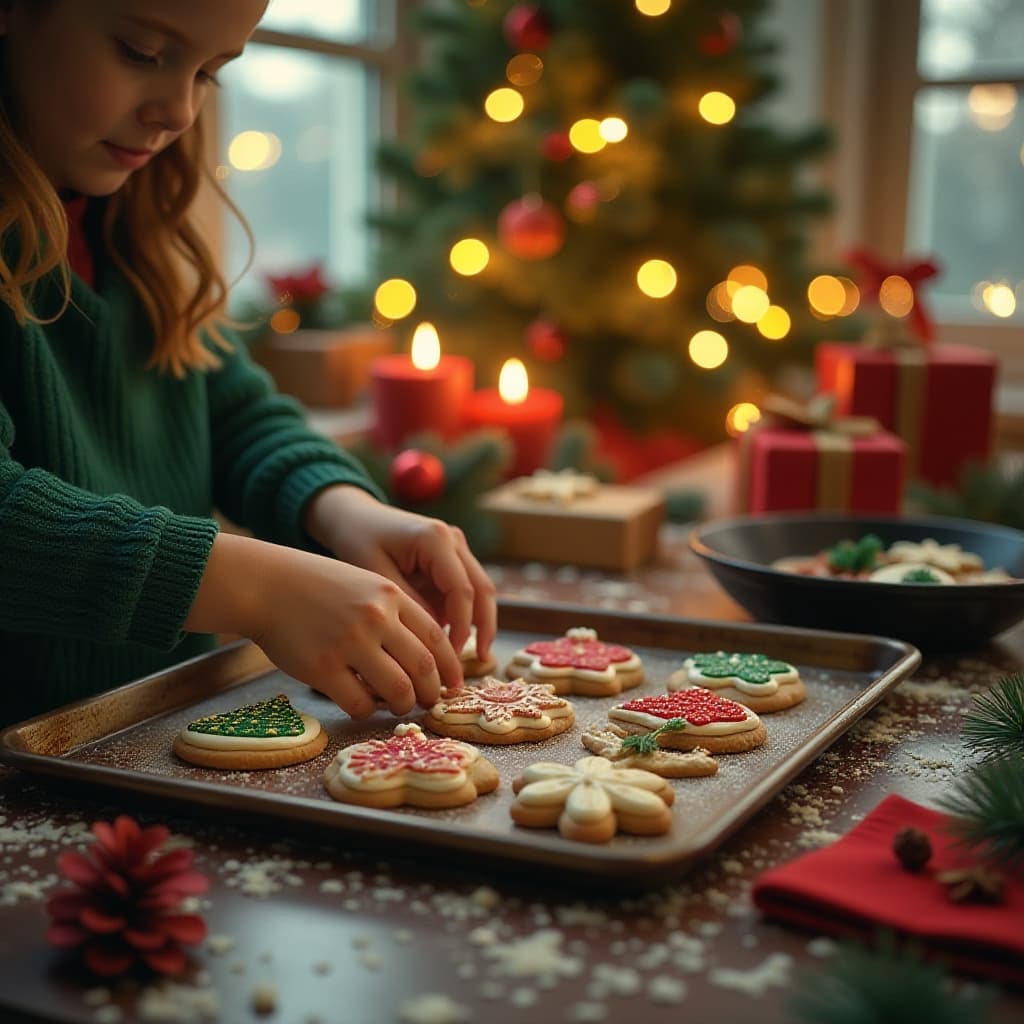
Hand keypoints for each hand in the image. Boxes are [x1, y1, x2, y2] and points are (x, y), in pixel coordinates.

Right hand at [186, 534, 462, 718]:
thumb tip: (424, 655)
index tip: (453, 683)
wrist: (266, 585)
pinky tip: (363, 706)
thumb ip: (393, 612)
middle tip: (430, 702)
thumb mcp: (364, 584)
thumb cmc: (316, 587)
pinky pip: (359, 703)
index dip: (450, 666)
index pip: (436, 637)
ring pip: (398, 689)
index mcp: (390, 596)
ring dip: (404, 705)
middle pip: (423, 667)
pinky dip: (368, 711)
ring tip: (399, 706)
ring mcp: (349, 643)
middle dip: (433, 691)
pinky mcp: (322, 668)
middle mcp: (376, 618)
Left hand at [303, 485, 496, 663]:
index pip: (462, 590)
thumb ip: (407, 603)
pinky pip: (464, 591)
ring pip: (480, 591)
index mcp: (436, 539)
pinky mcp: (451, 559)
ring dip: (477, 623)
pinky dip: (462, 615)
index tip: (450, 656)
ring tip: (469, 656)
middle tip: (481, 661)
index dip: (462, 626)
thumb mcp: (376, 573)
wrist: (353, 517)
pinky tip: (450, 642)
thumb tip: (433, 639)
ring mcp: (456, 548)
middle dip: (484, 627)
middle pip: (482, 589)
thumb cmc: (359, 540)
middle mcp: (453, 540)